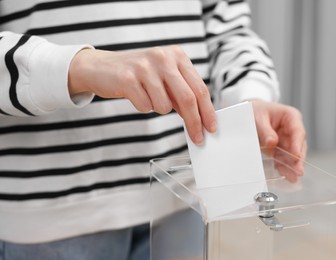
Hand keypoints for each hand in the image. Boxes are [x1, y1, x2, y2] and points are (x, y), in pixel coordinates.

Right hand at [68, 46, 215, 143]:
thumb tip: (199, 118)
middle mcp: (163, 58)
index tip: (211, 128)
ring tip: (148, 96)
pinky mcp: (128, 78)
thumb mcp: (165, 77)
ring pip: (165, 106)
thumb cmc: (138, 75)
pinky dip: (143, 107)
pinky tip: (136, 95)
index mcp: (177, 55)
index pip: (199, 88)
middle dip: (194, 122)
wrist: (100, 67)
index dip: (207, 111)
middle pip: (188, 98)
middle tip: (197, 138)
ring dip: (159, 108)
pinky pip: (146, 107)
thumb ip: (182, 93)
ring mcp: (145, 67)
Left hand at [251, 99, 306, 181]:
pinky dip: (283, 167)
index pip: (298, 131)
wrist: (249, 112)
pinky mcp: (280, 148)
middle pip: (298, 145)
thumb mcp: (258, 118)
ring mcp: (286, 139)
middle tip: (298, 171)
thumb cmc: (256, 110)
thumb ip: (265, 130)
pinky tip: (284, 175)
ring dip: (291, 166)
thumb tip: (272, 143)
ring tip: (292, 177)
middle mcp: (292, 129)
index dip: (297, 145)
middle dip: (297, 159)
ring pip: (292, 155)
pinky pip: (283, 158)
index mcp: (290, 117)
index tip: (296, 156)